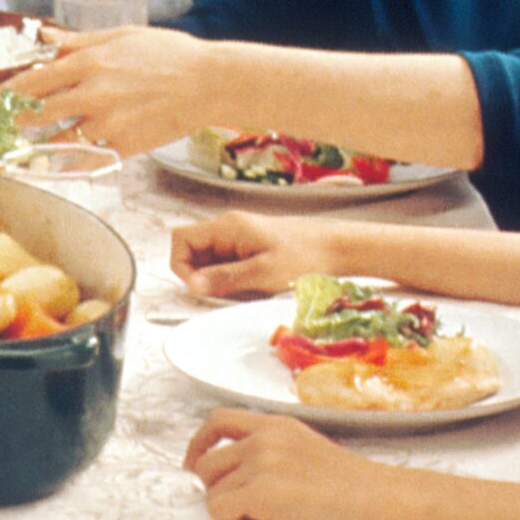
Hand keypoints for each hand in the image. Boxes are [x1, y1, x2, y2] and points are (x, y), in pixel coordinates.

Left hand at [10, 25, 214, 153]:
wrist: (209, 82)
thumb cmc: (168, 53)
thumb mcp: (121, 35)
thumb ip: (77, 41)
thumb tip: (42, 36)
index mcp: (87, 62)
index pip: (30, 82)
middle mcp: (91, 93)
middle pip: (34, 115)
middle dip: (6, 126)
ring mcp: (107, 122)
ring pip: (56, 141)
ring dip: (33, 148)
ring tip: (15, 152)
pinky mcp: (123, 145)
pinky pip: (85, 160)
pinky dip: (66, 165)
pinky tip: (53, 167)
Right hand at [169, 211, 331, 299]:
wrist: (338, 249)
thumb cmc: (306, 256)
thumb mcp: (262, 273)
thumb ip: (224, 278)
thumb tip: (192, 285)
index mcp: (227, 226)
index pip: (182, 240)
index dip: (182, 265)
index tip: (199, 287)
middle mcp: (228, 228)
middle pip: (193, 251)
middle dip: (201, 275)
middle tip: (223, 293)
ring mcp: (238, 238)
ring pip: (209, 260)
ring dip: (217, 279)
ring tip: (242, 290)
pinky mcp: (249, 248)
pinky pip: (227, 264)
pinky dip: (231, 279)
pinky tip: (251, 287)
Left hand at [185, 408, 384, 519]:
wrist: (382, 499)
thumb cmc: (352, 487)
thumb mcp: (308, 450)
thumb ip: (273, 452)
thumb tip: (236, 476)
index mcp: (275, 425)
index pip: (217, 420)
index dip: (198, 444)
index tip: (194, 467)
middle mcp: (264, 438)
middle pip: (206, 463)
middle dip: (215, 490)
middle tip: (245, 511)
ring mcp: (262, 462)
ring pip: (211, 491)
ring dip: (229, 511)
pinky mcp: (262, 491)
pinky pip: (219, 512)